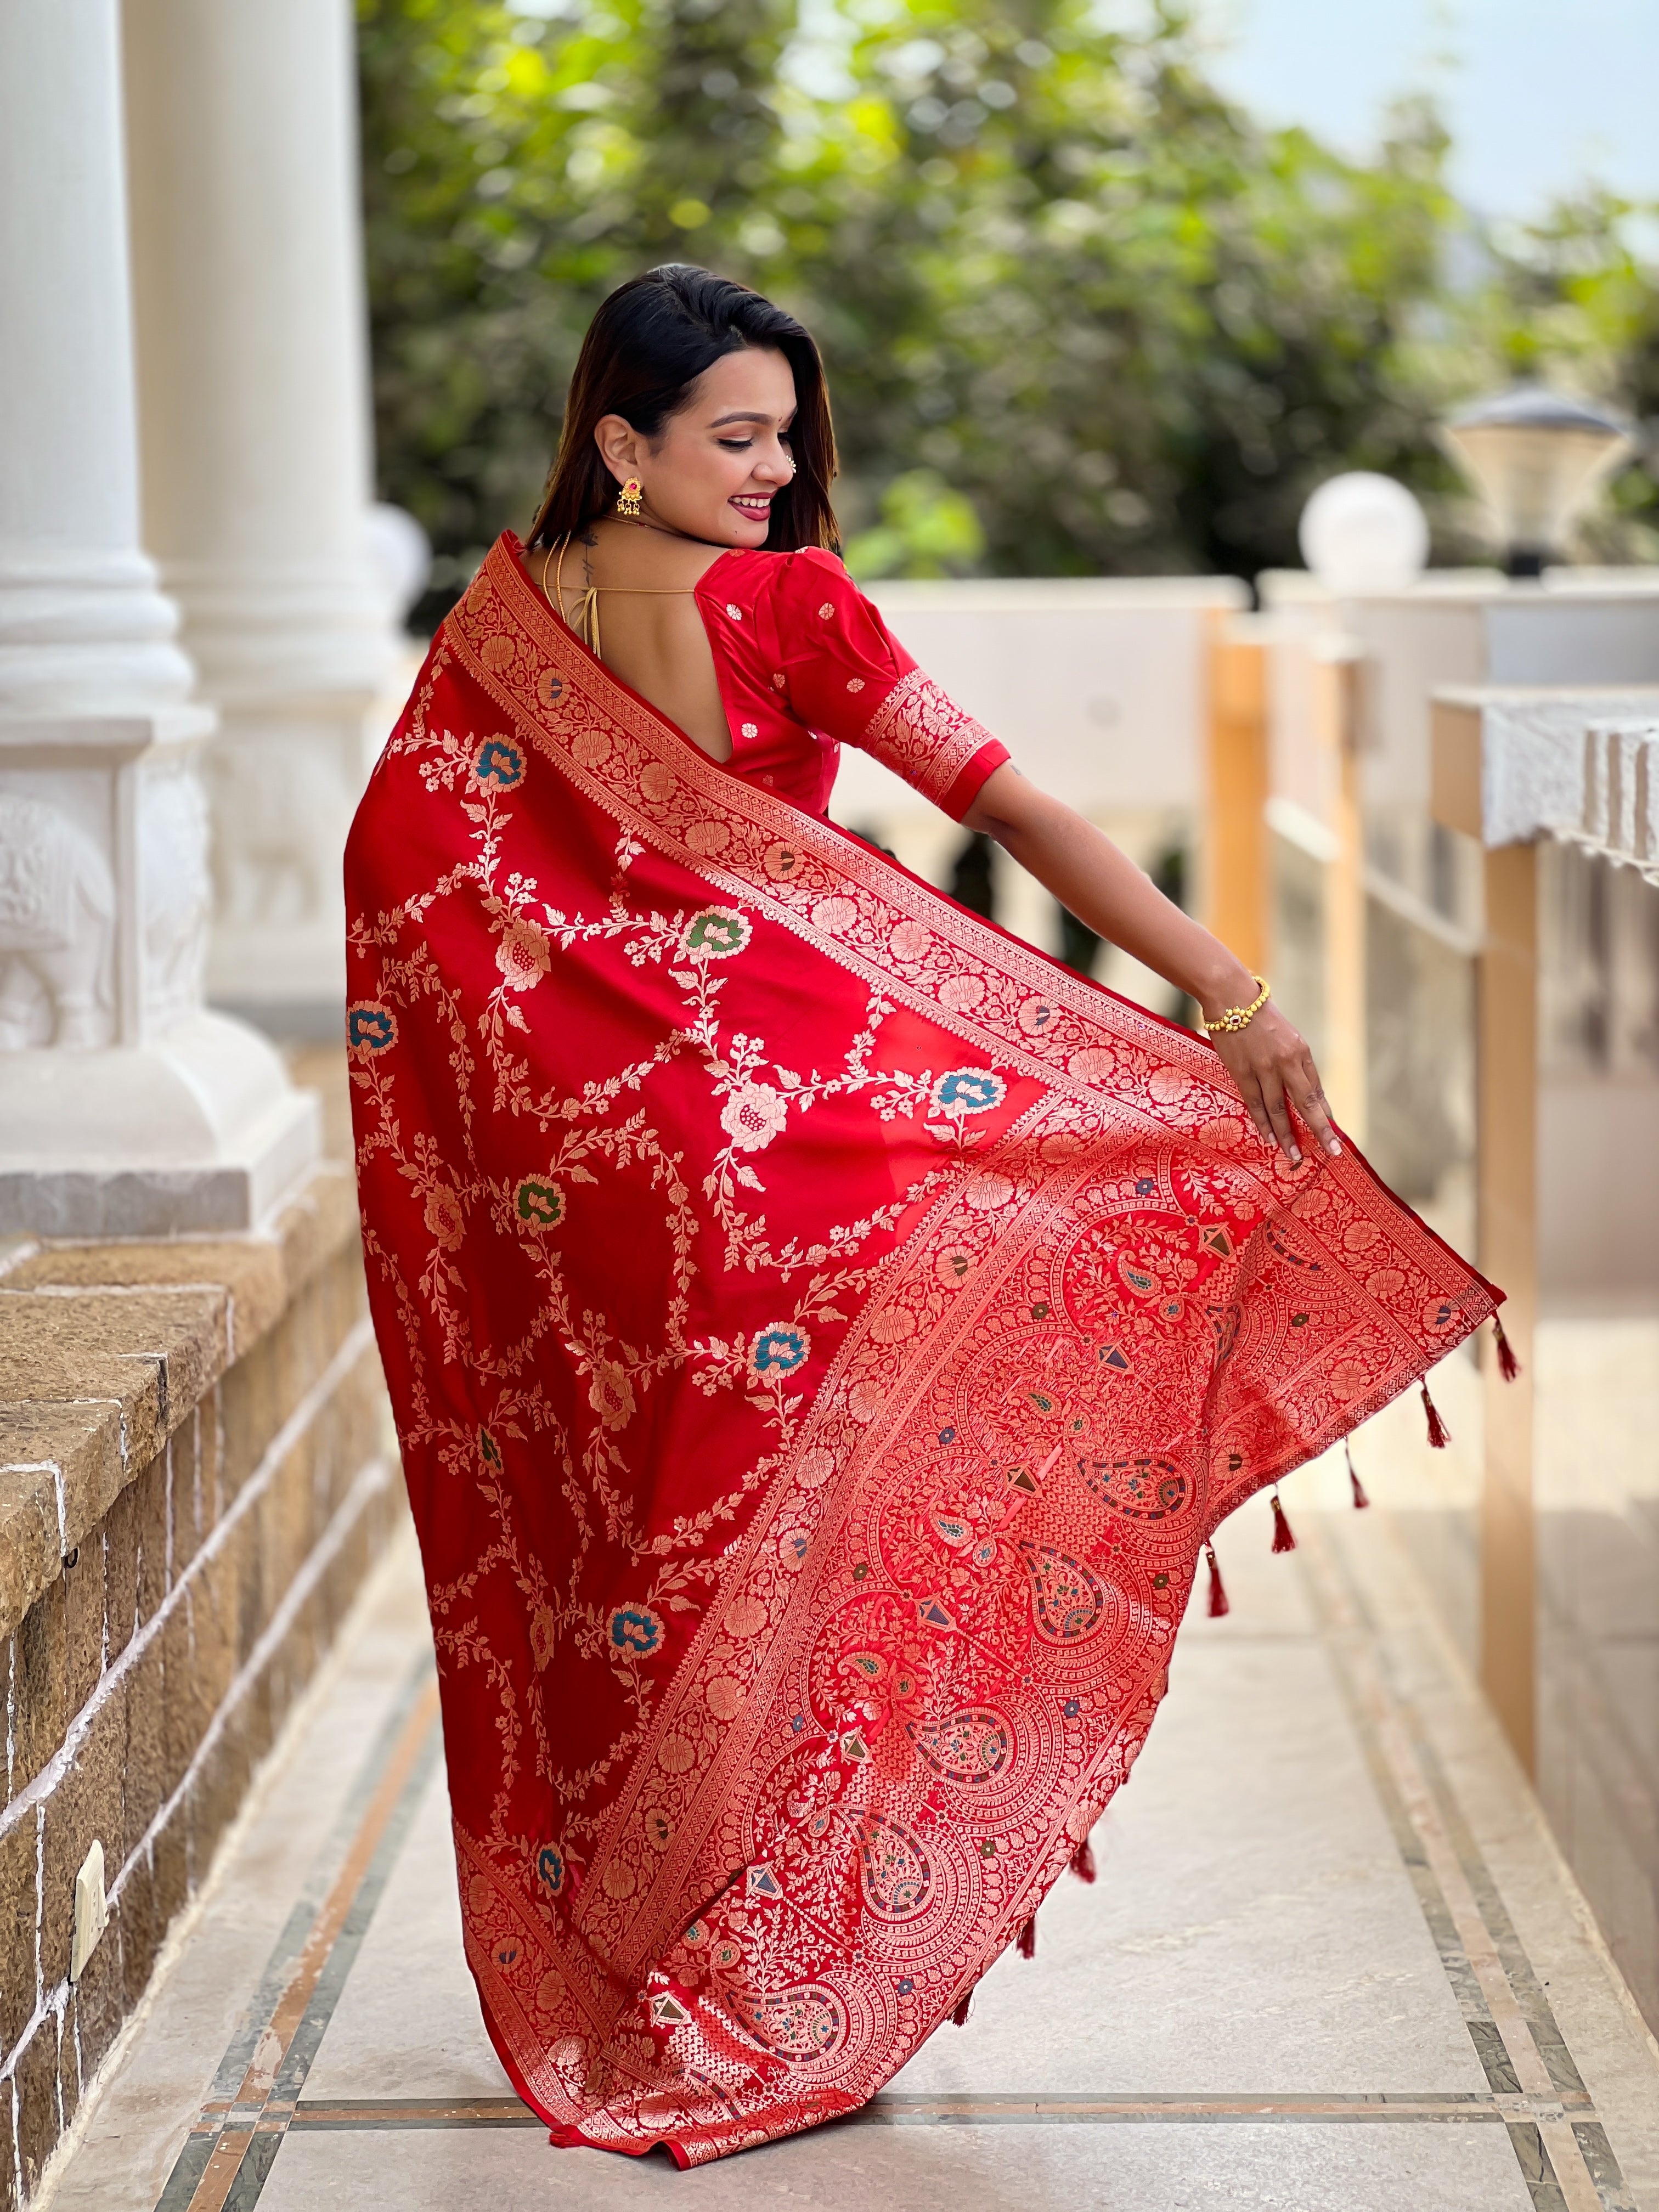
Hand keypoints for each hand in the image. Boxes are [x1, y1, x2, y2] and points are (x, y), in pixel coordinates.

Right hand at [1204, 999, 1340, 1167]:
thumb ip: (1300, 1067)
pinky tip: (1270, 1138)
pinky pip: (1255, 1103)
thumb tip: (1314, 1099)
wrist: (1232, 999)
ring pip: (1278, 1109)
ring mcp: (1263, 1067)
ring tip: (1293, 1155)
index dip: (1325, 1115)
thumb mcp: (1289, 1039)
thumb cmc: (1262, 1019)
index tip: (1333, 1136)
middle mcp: (1286, 1062)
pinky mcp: (1241, 1071)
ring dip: (1287, 1135)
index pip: (1316, 1091)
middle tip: (1330, 1152)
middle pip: (1305, 1103)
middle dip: (1319, 1130)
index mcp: (1300, 1052)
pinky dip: (1263, 1123)